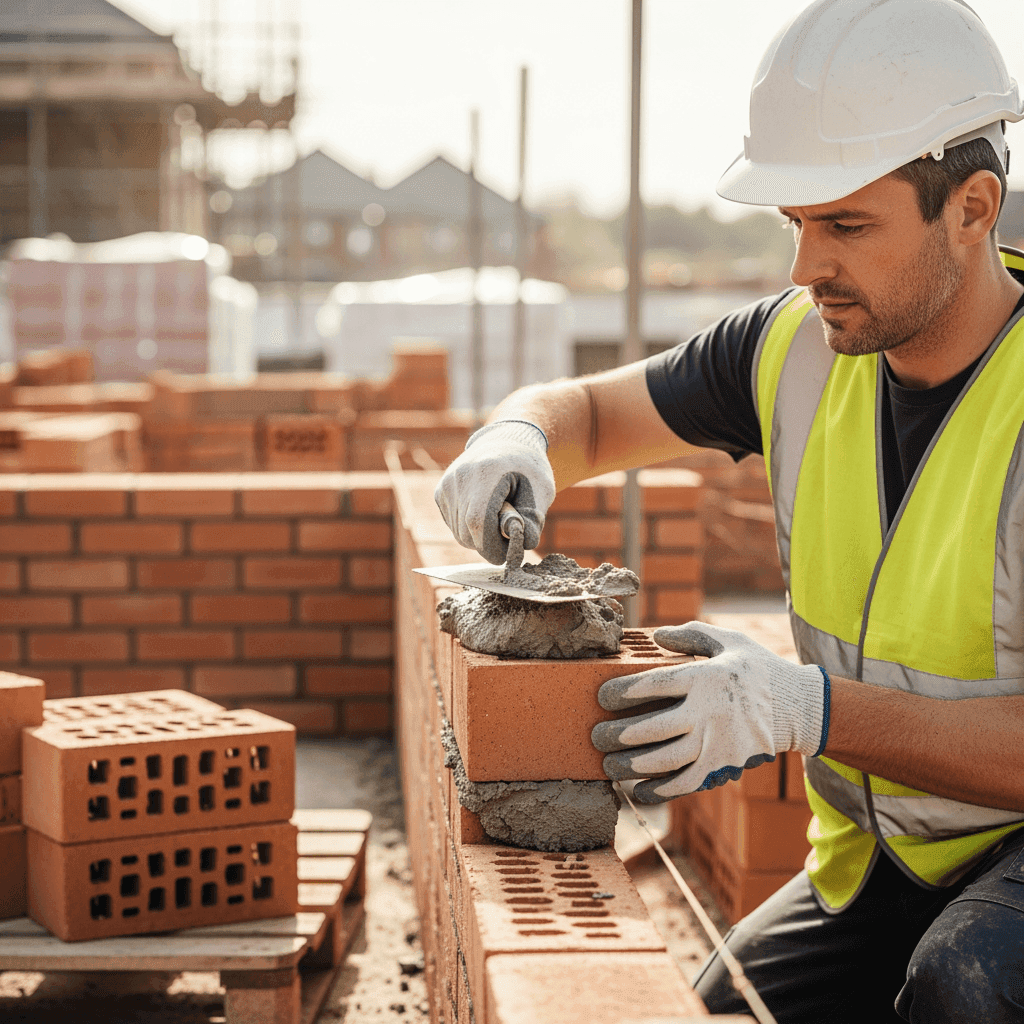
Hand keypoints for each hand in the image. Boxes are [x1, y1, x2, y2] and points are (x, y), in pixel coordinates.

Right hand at [434, 420, 555, 563]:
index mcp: (487, 472)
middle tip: (508, 537)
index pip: (478, 521)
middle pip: (466, 532)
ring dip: (480, 536)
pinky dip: (469, 528)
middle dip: (489, 544)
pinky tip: (485, 511)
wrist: (505, 442)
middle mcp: (460, 477)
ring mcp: (447, 484)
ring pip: (459, 533)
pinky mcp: (440, 491)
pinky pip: (453, 525)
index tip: (508, 552)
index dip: (492, 545)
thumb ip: (534, 520)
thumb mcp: (542, 490)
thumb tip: (520, 546)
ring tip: (498, 517)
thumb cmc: (528, 469)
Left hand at [591, 622, 829, 803]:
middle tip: (595, 736)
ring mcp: (715, 743)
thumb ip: (692, 635)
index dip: (621, 691)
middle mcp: (707, 712)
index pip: (652, 684)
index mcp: (705, 677)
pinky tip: (637, 788)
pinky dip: (657, 789)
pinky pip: (684, 783)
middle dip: (616, 734)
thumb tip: (656, 636)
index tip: (601, 697)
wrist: (799, 707)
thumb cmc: (758, 669)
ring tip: (607, 765)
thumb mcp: (729, 641)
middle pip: (651, 727)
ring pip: (663, 760)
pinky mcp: (723, 767)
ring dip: (629, 765)